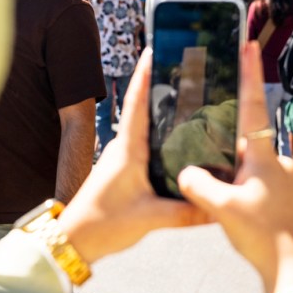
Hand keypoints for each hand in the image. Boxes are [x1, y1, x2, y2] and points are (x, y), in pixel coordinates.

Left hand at [57, 50, 207, 264]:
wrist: (74, 242)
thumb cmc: (103, 225)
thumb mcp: (150, 219)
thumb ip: (186, 212)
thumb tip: (218, 208)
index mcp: (127, 150)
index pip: (136, 104)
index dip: (144, 76)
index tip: (152, 50)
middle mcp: (123, 149)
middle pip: (142, 109)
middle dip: (159, 87)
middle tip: (181, 69)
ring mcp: (122, 160)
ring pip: (145, 128)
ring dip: (160, 112)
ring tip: (185, 98)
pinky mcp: (124, 173)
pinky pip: (145, 147)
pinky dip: (160, 137)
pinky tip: (177, 141)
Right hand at [177, 42, 292, 292]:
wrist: (291, 269)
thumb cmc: (262, 234)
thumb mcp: (221, 208)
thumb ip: (198, 184)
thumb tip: (185, 173)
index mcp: (263, 156)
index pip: (253, 105)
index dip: (249, 73)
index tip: (248, 45)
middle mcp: (275, 162)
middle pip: (247, 133)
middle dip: (229, 124)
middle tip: (213, 111)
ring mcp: (280, 180)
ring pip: (248, 159)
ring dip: (231, 159)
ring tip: (210, 165)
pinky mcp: (278, 198)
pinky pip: (252, 178)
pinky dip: (237, 179)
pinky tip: (223, 192)